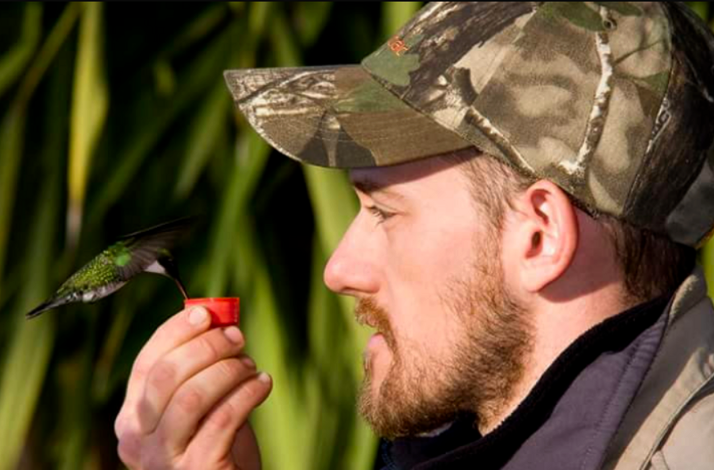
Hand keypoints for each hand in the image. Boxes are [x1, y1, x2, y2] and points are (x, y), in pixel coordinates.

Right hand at [115, 306, 271, 468]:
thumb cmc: (217, 445)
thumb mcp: (199, 408)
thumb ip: (197, 370)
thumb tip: (213, 318)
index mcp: (132, 418)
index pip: (146, 364)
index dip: (175, 332)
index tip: (206, 313)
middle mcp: (137, 440)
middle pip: (166, 376)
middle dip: (206, 347)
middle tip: (237, 337)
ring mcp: (163, 459)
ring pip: (191, 396)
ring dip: (227, 370)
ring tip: (250, 365)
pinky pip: (222, 418)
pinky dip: (247, 393)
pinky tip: (263, 384)